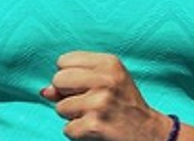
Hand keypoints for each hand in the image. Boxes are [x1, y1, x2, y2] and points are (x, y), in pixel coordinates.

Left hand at [41, 51, 172, 140]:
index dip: (69, 76)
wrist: (149, 132)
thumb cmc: (124, 102)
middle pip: (58, 80)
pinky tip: (95, 128)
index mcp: (109, 62)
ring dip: (73, 116)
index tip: (84, 85)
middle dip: (66, 95)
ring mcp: (100, 102)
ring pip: (60, 107)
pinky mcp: (94, 124)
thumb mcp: (108, 81)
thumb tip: (45, 91)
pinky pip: (67, 128)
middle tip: (87, 102)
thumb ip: (76, 80)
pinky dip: (77, 132)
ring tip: (94, 116)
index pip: (64, 61)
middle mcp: (105, 79)